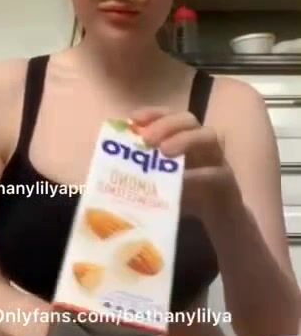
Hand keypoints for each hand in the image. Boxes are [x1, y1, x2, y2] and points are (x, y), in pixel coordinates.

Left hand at [130, 106, 237, 221]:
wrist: (221, 222)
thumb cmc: (187, 199)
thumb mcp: (159, 184)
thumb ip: (139, 174)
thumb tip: (107, 170)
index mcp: (183, 139)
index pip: (169, 116)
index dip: (153, 113)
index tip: (134, 119)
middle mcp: (202, 143)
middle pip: (188, 119)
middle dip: (166, 124)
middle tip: (147, 139)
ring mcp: (218, 159)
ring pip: (208, 136)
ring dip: (185, 139)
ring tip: (165, 151)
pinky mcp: (228, 181)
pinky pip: (215, 172)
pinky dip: (197, 175)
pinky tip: (181, 182)